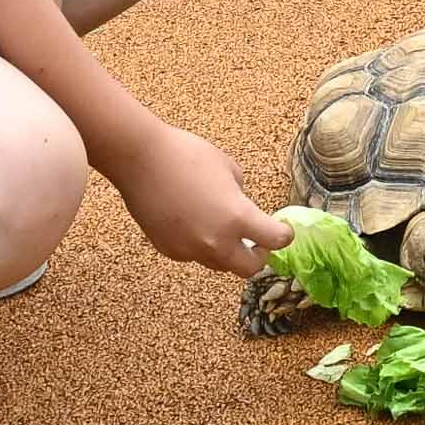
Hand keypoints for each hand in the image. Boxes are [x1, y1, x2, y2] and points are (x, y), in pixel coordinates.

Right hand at [121, 122, 287, 280]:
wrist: (140, 160)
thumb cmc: (186, 155)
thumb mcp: (228, 167)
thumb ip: (240, 194)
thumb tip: (240, 206)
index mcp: (238, 218)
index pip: (276, 240)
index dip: (284, 235)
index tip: (283, 230)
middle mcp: (216, 242)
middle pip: (249, 269)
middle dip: (257, 257)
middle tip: (256, 243)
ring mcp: (190, 250)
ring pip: (219, 264)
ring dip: (227, 252)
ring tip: (220, 229)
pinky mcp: (169, 250)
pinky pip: (193, 255)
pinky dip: (199, 245)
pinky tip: (191, 222)